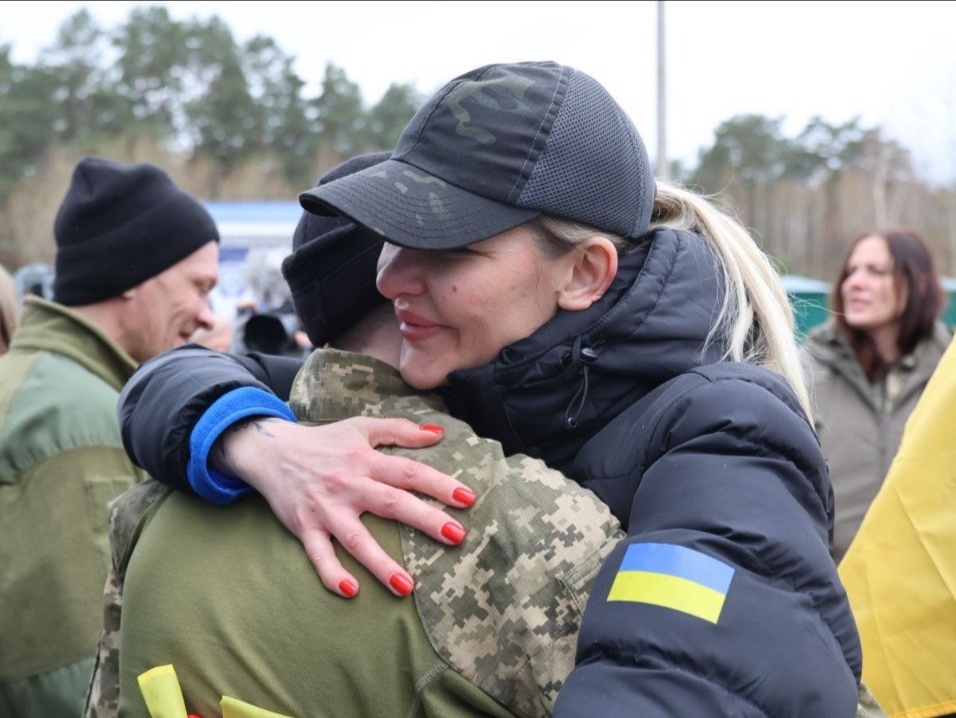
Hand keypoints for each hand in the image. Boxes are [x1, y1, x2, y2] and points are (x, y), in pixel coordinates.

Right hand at [214, 416, 475, 597]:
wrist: (272, 450)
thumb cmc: (325, 441)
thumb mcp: (361, 427)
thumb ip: (400, 430)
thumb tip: (439, 434)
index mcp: (365, 459)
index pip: (408, 472)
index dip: (439, 484)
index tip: (468, 498)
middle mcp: (348, 484)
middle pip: (391, 503)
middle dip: (424, 519)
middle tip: (457, 536)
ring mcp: (326, 509)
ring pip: (356, 538)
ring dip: (381, 563)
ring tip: (408, 586)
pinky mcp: (305, 527)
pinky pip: (318, 555)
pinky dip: (331, 574)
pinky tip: (351, 591)